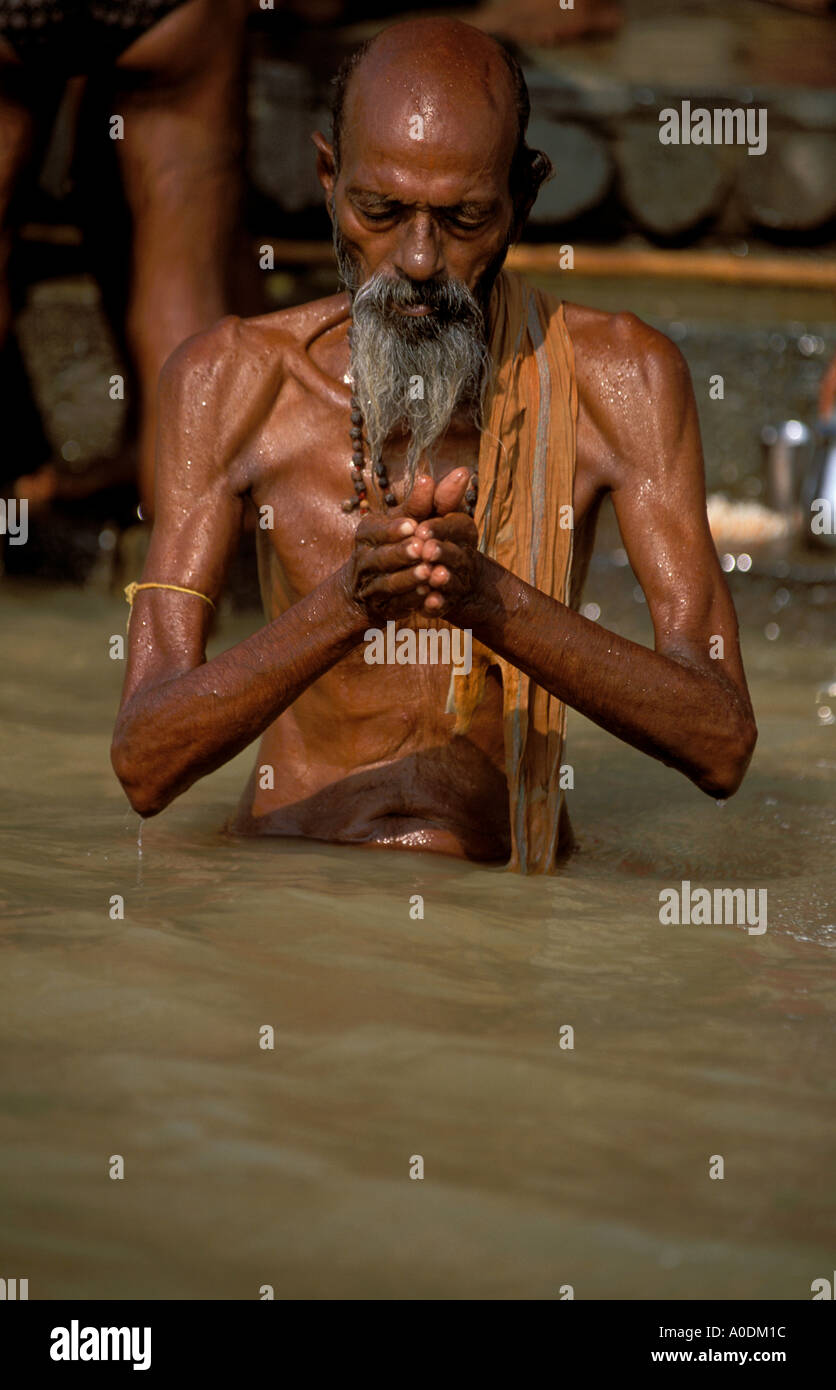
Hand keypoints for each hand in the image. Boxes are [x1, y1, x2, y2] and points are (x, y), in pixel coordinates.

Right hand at [343, 473, 436, 621]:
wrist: (369, 589)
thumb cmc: (396, 543)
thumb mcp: (408, 520)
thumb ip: (433, 500)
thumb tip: (462, 472)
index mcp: (368, 533)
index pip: (376, 530)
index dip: (394, 528)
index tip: (412, 525)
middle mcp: (364, 559)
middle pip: (381, 557)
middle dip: (401, 553)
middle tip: (422, 548)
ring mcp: (371, 587)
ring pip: (388, 583)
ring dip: (408, 578)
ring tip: (428, 572)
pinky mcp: (382, 609)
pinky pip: (396, 605)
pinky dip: (411, 600)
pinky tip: (427, 594)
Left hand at [410, 508, 481, 620]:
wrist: (435, 575)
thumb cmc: (430, 535)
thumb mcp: (433, 514)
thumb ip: (440, 498)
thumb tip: (463, 470)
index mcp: (462, 531)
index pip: (457, 526)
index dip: (439, 527)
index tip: (420, 528)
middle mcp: (464, 555)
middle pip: (456, 553)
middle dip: (441, 551)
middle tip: (424, 550)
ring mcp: (458, 581)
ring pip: (451, 579)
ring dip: (442, 577)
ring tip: (429, 575)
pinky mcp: (446, 602)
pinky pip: (443, 604)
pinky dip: (436, 603)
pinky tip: (427, 603)